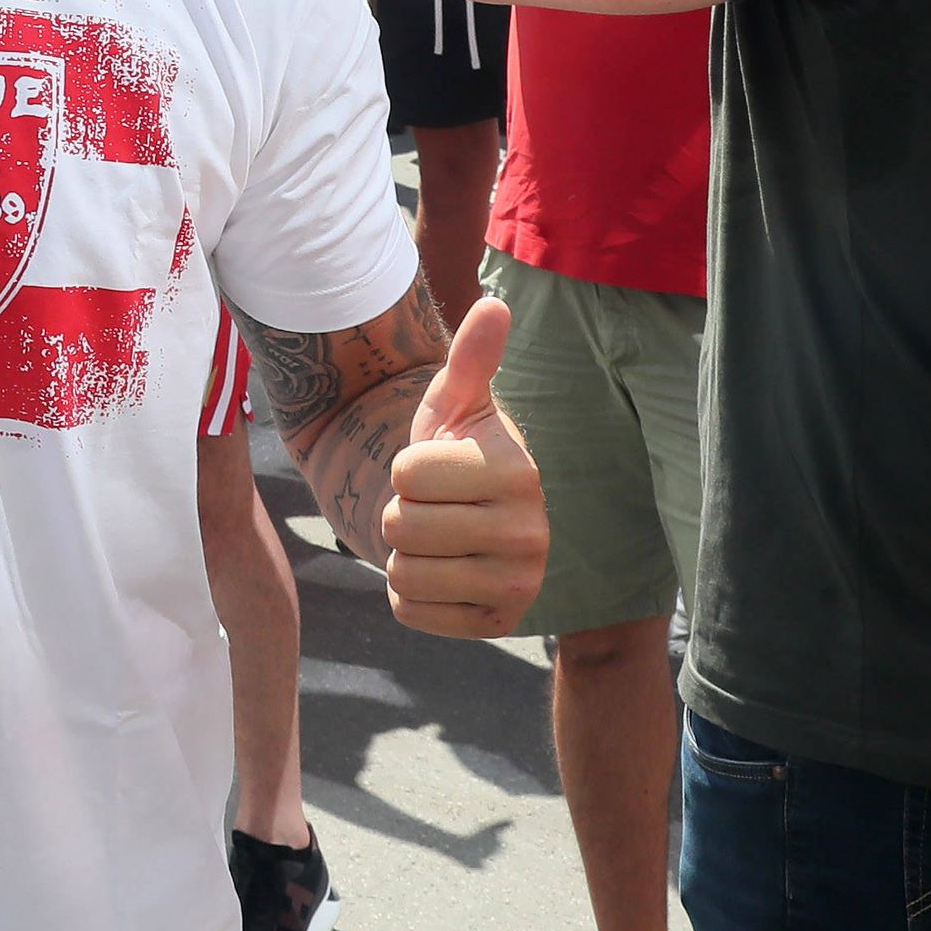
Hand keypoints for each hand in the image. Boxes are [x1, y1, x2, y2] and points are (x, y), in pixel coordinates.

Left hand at [382, 297, 545, 638]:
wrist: (477, 522)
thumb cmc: (457, 453)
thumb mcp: (456, 405)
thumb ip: (470, 359)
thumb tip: (494, 305)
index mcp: (517, 471)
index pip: (405, 473)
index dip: (405, 468)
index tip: (437, 468)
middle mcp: (529, 532)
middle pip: (400, 525)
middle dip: (401, 513)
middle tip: (434, 507)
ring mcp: (520, 585)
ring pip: (403, 573)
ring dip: (404, 555)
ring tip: (438, 539)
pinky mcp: (498, 626)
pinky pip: (408, 612)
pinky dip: (409, 596)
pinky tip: (440, 573)